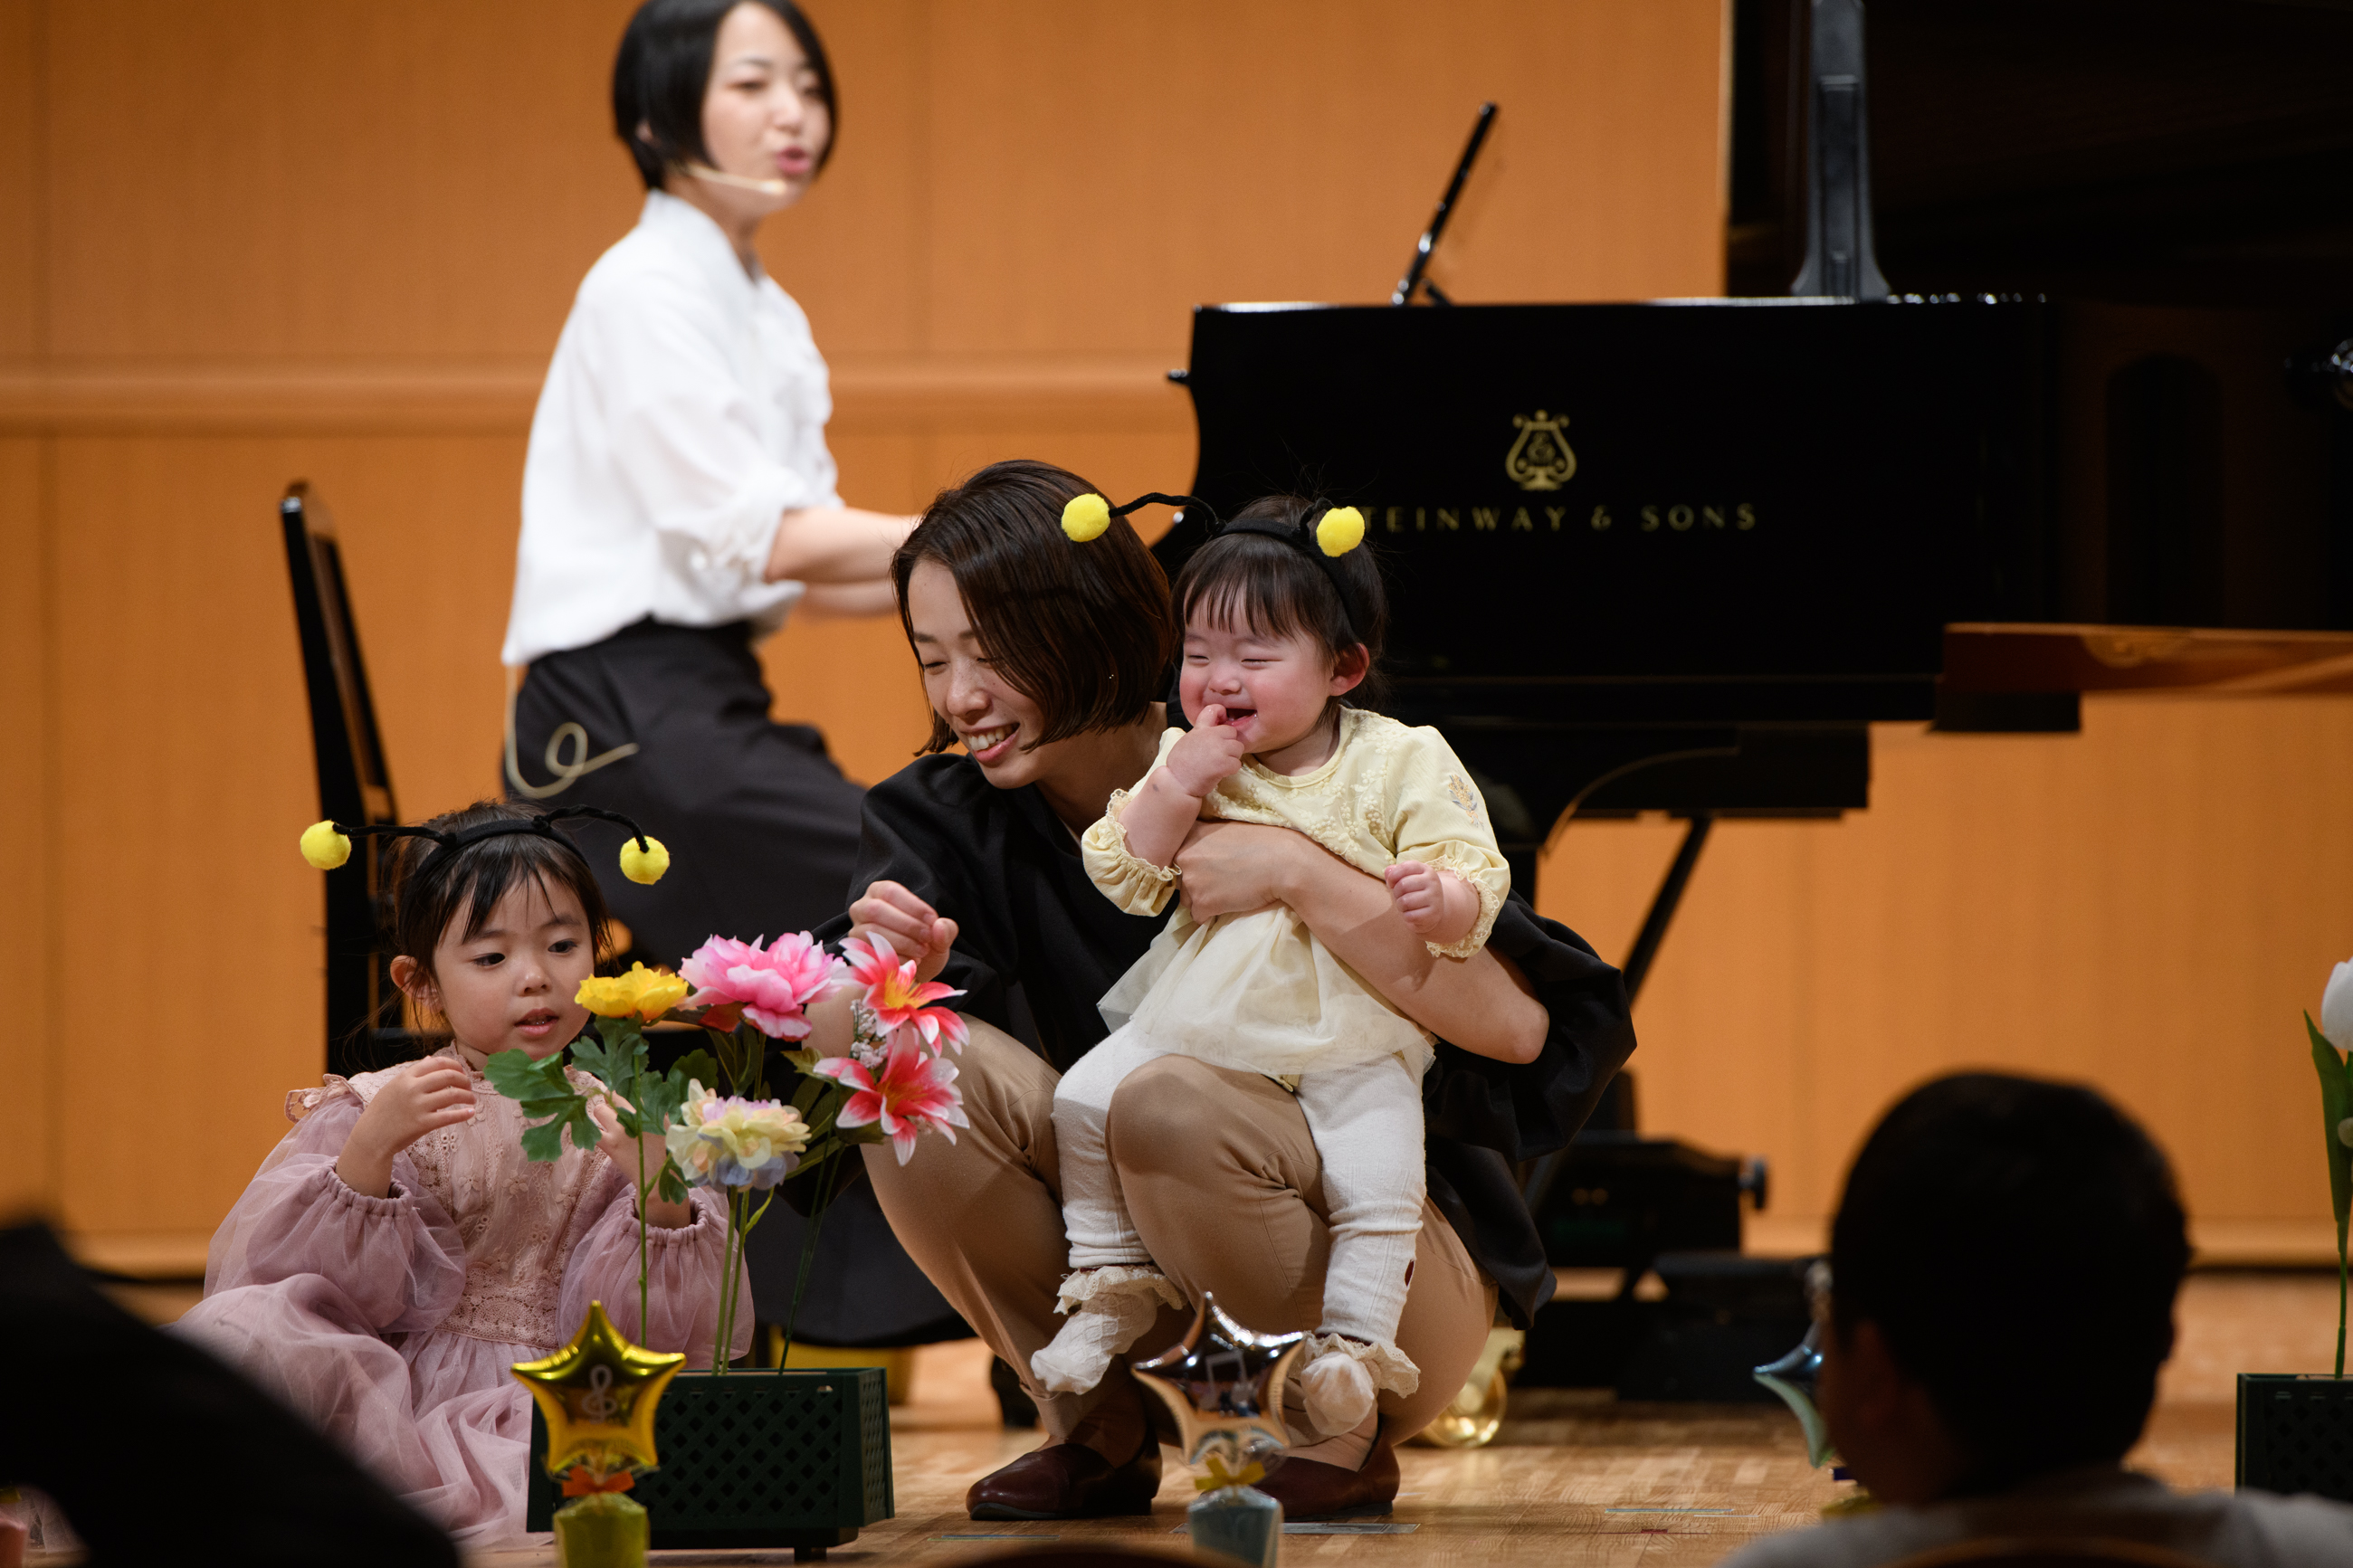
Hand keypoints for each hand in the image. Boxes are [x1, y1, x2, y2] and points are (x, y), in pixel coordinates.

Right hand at [338, 1058, 475, 1197]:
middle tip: (469, 1087)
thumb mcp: (393, 1087)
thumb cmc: (383, 1112)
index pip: (437, 1062)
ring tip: (472, 1100)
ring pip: (453, 1094)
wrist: (370, 1137)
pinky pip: (449, 1116)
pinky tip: (471, 1113)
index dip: (455, 1065)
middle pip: (448, 1076)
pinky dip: (464, 1114)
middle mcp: (412, 1088)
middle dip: (464, 1080)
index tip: (462, 1072)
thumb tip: (431, 1058)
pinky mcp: (422, 1123)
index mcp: (405, 1077)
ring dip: (468, 1096)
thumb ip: (413, 1073)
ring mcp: (418, 1106)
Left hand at [588, 1094, 692, 1227]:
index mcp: (653, 1108)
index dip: (628, 1091)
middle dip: (612, 1100)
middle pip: (614, 1095)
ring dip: (601, 1114)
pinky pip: (591, 1131)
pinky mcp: (609, 1144)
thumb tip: (678, 1091)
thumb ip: (665, 1109)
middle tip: (614, 1108)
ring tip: (606, 1121)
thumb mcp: (671, 1125)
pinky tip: (594, 1134)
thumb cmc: (668, 1153)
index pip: (634, 1089)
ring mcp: (620, 1129)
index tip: (626, 1095)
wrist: (658, 1178)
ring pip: (599, 1109)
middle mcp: (636, 1115)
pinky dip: (590, 1131)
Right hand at [847, 879, 958, 982]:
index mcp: (881, 892)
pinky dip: (894, 958)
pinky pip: (870, 952)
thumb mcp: (939, 937)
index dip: (913, 906)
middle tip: (927, 938)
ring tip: (921, 952)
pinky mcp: (856, 952)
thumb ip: (946, 930)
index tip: (932, 921)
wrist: (911, 974)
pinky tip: (910, 962)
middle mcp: (862, 907)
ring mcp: (856, 930)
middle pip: (876, 910)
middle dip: (906, 925)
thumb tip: (939, 926)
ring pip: (872, 931)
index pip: (891, 892)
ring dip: (901, 942)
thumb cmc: (922, 945)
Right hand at [1163, 706, 1246, 795]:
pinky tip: (1221, 773)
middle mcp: (1210, 735)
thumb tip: (1210, 733)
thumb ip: (1200, 734)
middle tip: (1221, 753)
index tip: (1221, 722)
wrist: (1177, 782)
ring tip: (1221, 764)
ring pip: (1239, 748)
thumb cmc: (1179, 766)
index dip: (1221, 713)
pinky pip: (1238, 764)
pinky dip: (1232, 770)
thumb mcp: (1186, 741)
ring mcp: (1218, 749)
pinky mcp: (1223, 763)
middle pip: (1233, 732)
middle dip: (1229, 742)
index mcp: (1200, 729)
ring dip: (1233, 756)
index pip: (1213, 709)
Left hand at [1171, 819, 1307, 919]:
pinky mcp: (1202, 903)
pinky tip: (1230, 903)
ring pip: (1187, 900)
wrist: (1283, 862)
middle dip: (1196, 883)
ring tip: (1228, 891)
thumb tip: (1194, 855)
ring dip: (1203, 900)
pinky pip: (1198, 916)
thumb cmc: (1262, 842)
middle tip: (1222, 880)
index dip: (1189, 865)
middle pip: (1179, 880)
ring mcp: (1191, 881)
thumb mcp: (1225, 830)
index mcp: (1189, 835)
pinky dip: (1212, 914)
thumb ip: (1203, 839)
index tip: (1205, 867)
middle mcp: (1183, 857)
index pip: (1175, 855)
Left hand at [1384, 861, 1444, 933]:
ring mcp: (1435, 898)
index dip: (1393, 876)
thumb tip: (1388, 870)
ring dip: (1400, 906)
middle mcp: (1433, 882)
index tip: (1391, 884)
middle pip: (1403, 885)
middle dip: (1396, 893)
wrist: (1432, 911)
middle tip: (1400, 897)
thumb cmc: (1415, 892)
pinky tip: (1412, 914)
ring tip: (1405, 906)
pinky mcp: (1434, 913)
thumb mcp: (1406, 880)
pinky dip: (1406, 916)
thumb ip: (1394, 873)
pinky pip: (1410, 915)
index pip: (1405, 867)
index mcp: (1426, 870)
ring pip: (1405, 901)